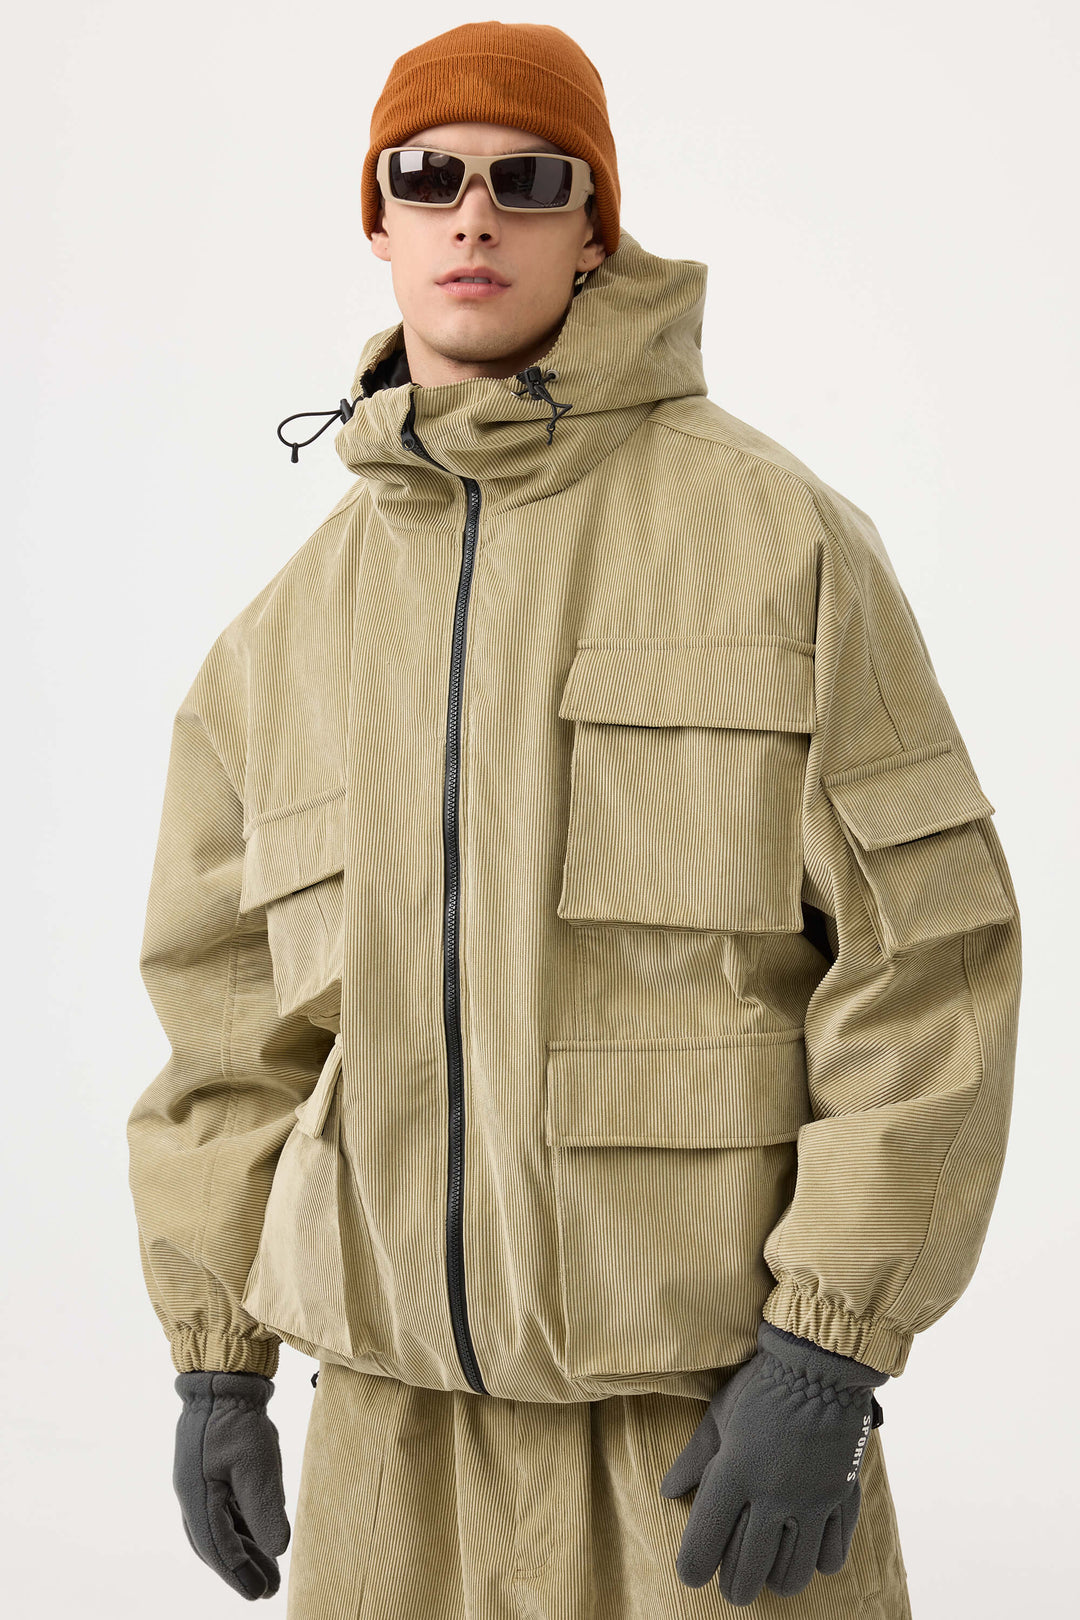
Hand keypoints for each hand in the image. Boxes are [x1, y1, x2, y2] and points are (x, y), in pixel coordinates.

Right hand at [173, 1370, 290, 1599]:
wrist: (224, 1378)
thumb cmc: (238, 1419)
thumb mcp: (256, 1465)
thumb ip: (264, 1509)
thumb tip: (278, 1549)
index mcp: (196, 1497)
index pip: (217, 1548)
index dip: (239, 1574)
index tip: (259, 1593)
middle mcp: (192, 1495)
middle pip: (215, 1544)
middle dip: (241, 1569)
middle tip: (266, 1590)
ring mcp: (200, 1482)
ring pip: (221, 1528)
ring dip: (244, 1550)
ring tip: (270, 1572)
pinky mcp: (211, 1471)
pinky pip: (224, 1510)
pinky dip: (241, 1528)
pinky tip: (261, 1537)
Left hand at [658, 1322, 886, 1606]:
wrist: (822, 1363)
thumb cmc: (762, 1384)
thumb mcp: (720, 1413)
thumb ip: (695, 1457)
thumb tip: (668, 1490)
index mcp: (735, 1471)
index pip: (704, 1542)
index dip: (692, 1567)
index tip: (691, 1573)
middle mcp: (772, 1494)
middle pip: (748, 1571)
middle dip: (733, 1588)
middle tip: (730, 1586)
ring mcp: (811, 1499)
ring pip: (792, 1573)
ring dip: (776, 1582)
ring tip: (769, 1575)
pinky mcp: (842, 1497)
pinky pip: (832, 1555)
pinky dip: (817, 1564)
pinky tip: (808, 1554)